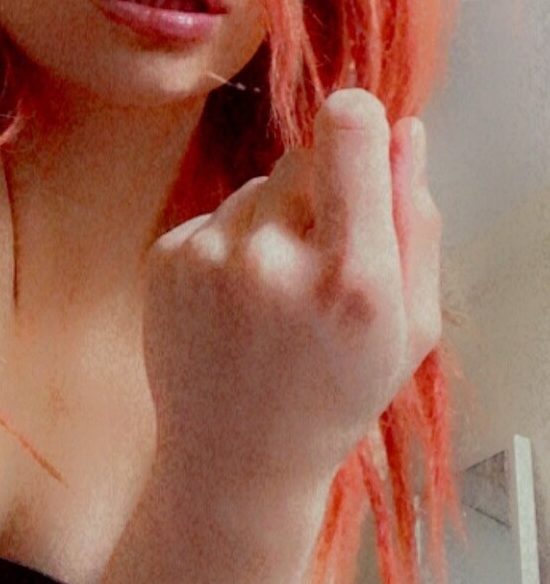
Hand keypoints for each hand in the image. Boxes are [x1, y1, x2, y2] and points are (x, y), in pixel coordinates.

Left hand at [142, 90, 442, 500]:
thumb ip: (416, 220)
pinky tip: (238, 306)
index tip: (363, 137)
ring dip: (275, 222)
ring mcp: (210, 259)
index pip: (348, 131)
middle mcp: (275, 261)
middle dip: (323, 193)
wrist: (236, 463)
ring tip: (278, 299)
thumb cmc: (334, 396)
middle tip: (324, 267)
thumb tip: (404, 130)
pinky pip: (217, 214)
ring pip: (259, 186)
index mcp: (352, 279)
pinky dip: (232, 246)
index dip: (360, 121)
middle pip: (306, 157)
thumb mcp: (411, 325)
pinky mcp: (166, 258)